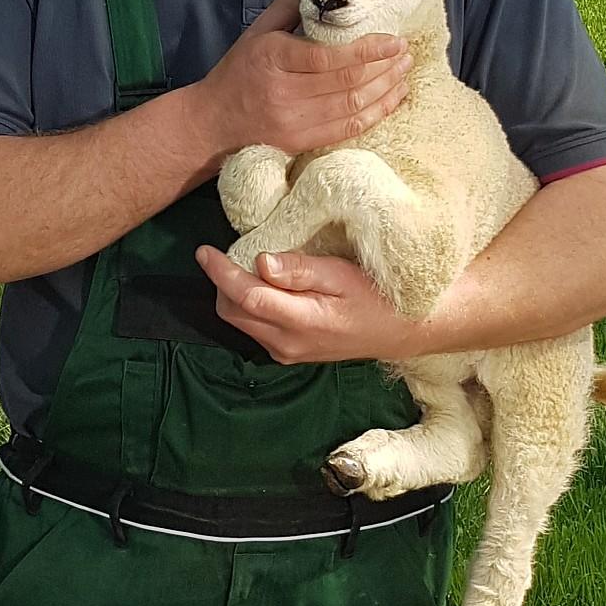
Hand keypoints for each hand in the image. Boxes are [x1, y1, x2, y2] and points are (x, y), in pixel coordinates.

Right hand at [191, 0, 411, 160]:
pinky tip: (392, 98)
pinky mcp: (301, 143)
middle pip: (346, 82)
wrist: (212, 124)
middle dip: (384, 67)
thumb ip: (288, 6)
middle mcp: (284, 93)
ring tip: (404, 71)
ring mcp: (294, 122)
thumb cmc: (237, 74)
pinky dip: (375, 113)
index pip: (328, 57)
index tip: (394, 40)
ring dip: (385, 89)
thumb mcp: (256, 33)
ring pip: (352, 106)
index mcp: (273, 59)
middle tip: (406, 52)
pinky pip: (347, 129)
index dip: (367, 50)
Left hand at [195, 244, 425, 364]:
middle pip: (235, 312)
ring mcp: (287, 353)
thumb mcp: (343, 275)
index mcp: (302, 322)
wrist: (402, 332)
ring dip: (236, 294)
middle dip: (223, 282)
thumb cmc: (378, 298)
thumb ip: (300, 271)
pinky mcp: (290, 354)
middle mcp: (287, 344)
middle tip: (228, 253)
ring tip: (247, 266)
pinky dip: (251, 306)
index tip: (204, 251)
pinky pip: (256, 329)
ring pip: (242, 322)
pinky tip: (267, 286)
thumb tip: (261, 262)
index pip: (247, 297)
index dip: (221, 272)